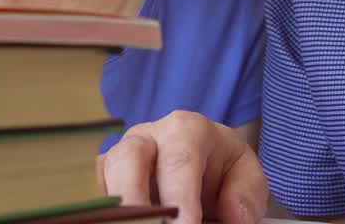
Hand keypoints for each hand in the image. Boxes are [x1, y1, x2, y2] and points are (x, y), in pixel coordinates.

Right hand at [97, 110, 268, 223]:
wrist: (207, 163)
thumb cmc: (224, 168)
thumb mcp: (247, 177)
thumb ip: (246, 194)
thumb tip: (236, 216)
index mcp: (187, 129)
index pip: (180, 160)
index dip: (180, 197)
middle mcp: (148, 136)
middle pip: (128, 158)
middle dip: (133, 198)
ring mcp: (121, 154)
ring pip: (106, 172)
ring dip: (114, 207)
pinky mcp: (107, 176)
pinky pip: (97, 190)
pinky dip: (106, 210)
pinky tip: (121, 222)